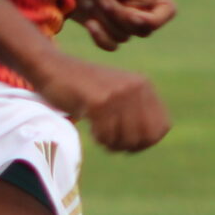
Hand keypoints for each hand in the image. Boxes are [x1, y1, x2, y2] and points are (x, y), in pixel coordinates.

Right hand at [30, 54, 170, 153]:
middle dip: (127, 145)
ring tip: (99, 133)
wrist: (52, 68)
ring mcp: (118, 94)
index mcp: (144, 85)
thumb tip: (150, 141)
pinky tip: (90, 128)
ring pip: (126, 139)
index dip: (145, 141)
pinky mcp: (99, 102)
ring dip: (111, 143)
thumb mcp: (117, 93)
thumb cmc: (83, 87)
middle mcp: (136, 87)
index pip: (162, 128)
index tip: (126, 140)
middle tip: (110, 140)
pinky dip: (98, 139)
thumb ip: (136, 111)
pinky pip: (106, 136)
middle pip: (145, 137)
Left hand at [69, 0, 176, 51]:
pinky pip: (112, 45)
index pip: (167, 11)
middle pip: (145, 28)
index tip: (135, 17)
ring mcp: (119, 16)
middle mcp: (135, 1)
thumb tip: (142, 22)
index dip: (155, 19)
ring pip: (127, 36)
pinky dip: (101, 37)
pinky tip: (89, 23)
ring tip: (91, 1)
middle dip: (122, 17)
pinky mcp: (103, 26)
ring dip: (108, 22)